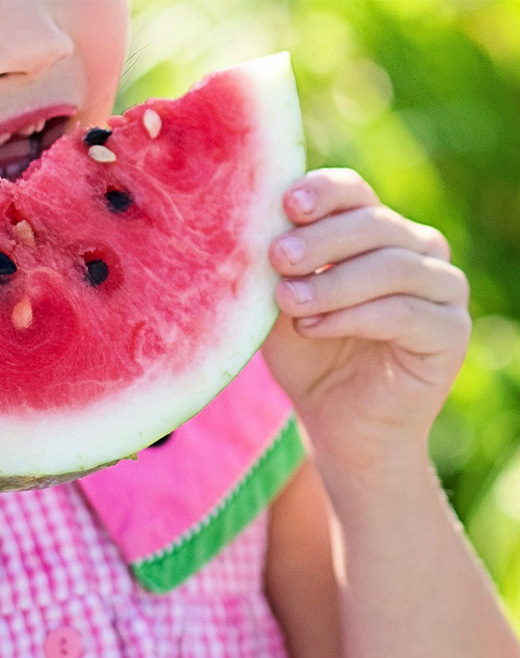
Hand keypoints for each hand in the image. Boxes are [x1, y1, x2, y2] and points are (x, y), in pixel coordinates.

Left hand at [261, 168, 471, 475]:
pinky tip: (313, 329)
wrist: (339, 426)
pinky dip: (353, 317)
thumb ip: (273, 273)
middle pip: (374, 224)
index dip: (324, 192)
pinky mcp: (451, 331)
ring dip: (333, 283)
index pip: (355, 194)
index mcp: (375, 233)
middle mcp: (417, 250)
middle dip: (321, 240)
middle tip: (277, 257)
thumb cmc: (308, 360)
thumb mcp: (280, 310)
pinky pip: (404, 313)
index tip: (286, 204)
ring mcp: (442, 289)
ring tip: (287, 302)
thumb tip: (245, 231)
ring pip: (392, 266)